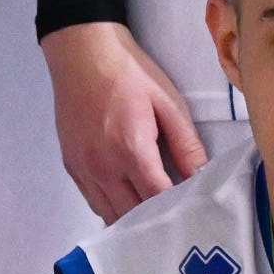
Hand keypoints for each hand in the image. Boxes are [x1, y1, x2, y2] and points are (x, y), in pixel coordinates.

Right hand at [43, 19, 206, 217]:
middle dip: (156, 220)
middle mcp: (103, 167)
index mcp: (131, 150)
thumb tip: (202, 177)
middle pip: (132, 217)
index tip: (193, 211)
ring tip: (153, 213)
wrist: (81, 53)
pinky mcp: (71, 166)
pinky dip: (112, 207)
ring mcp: (83, 169)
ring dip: (132, 219)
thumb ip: (186, 145)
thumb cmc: (129, 73)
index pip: (158, 200)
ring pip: (109, 216)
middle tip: (177, 216)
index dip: (178, 210)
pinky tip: (128, 198)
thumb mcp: (167, 103)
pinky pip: (93, 202)